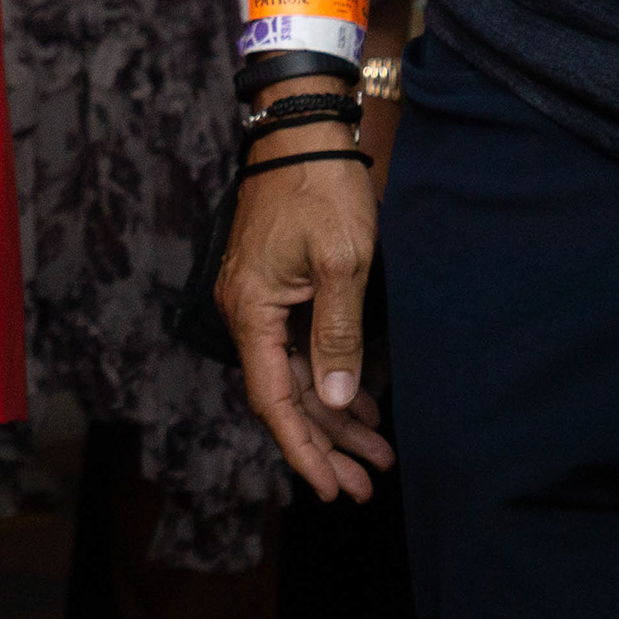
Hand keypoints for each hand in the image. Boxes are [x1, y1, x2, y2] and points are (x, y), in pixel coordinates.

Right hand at [216, 124, 393, 500]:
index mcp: (251, 308)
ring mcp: (256, 300)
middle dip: (325, 444)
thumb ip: (337, 335)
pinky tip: (358, 404)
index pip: (271, 399)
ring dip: (331, 416)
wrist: (301, 131)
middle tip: (364, 485)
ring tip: (374, 454)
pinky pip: (296, 348)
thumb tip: (331, 400)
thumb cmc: (321, 188)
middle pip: (282, 395)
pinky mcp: (273, 288)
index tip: (329, 487)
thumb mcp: (341, 262)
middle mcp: (244, 310)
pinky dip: (327, 379)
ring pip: (293, 375)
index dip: (301, 448)